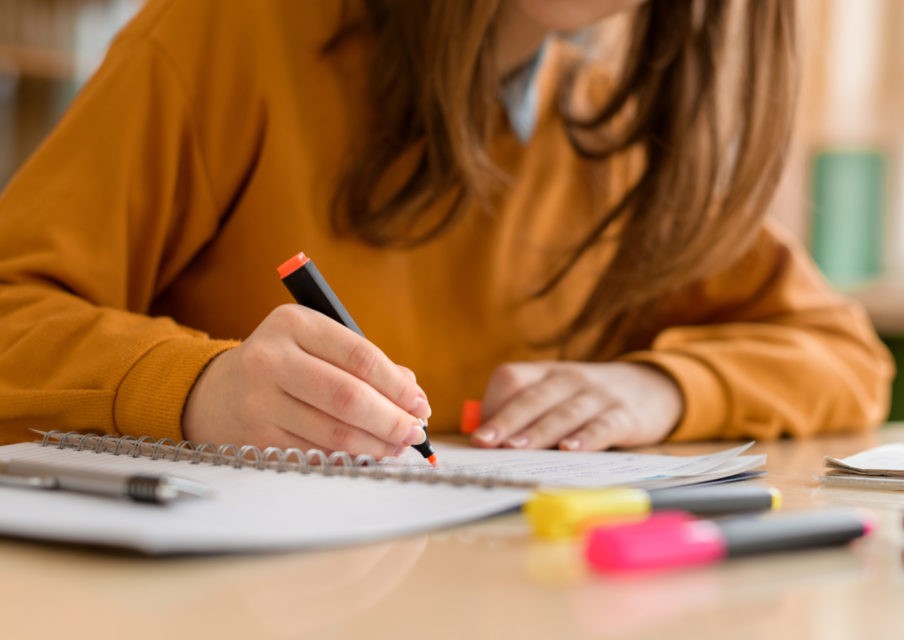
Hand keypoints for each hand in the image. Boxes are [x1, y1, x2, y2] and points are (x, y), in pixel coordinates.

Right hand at [183, 304, 430, 457]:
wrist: (217, 391)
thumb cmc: (285, 364)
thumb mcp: (316, 344)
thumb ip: (363, 362)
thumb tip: (412, 393)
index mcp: (294, 323)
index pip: (360, 356)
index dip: (397, 385)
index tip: (420, 404)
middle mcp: (272, 358)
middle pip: (348, 397)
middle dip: (391, 420)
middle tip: (415, 432)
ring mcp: (260, 400)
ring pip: (334, 432)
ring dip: (375, 444)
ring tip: (397, 446)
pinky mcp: (256, 437)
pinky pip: (316, 452)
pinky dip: (349, 457)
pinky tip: (367, 455)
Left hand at [469, 361, 682, 450]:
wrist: (653, 387)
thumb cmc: (588, 400)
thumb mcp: (557, 395)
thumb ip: (526, 414)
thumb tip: (487, 444)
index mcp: (545, 373)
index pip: (511, 378)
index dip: (493, 404)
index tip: (478, 435)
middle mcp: (569, 379)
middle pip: (532, 398)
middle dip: (506, 420)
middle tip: (485, 442)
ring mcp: (598, 396)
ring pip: (564, 413)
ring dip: (539, 431)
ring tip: (517, 448)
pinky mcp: (625, 415)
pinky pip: (603, 426)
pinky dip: (586, 438)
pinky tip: (571, 450)